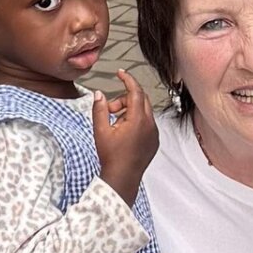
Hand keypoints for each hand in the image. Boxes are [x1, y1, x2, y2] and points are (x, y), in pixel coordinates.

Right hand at [91, 70, 158, 202]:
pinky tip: (123, 134)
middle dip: (124, 99)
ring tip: (115, 126)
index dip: (127, 79)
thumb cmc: (111, 157)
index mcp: (138, 120)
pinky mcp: (154, 141)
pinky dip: (136, 121)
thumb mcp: (100, 131)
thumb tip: (98, 94)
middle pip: (140, 99)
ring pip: (143, 111)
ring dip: (129, 111)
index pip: (135, 91)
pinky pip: (147, 123)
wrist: (122, 179)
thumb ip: (99, 109)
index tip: (120, 73)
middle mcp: (150, 125)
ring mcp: (154, 134)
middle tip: (110, 109)